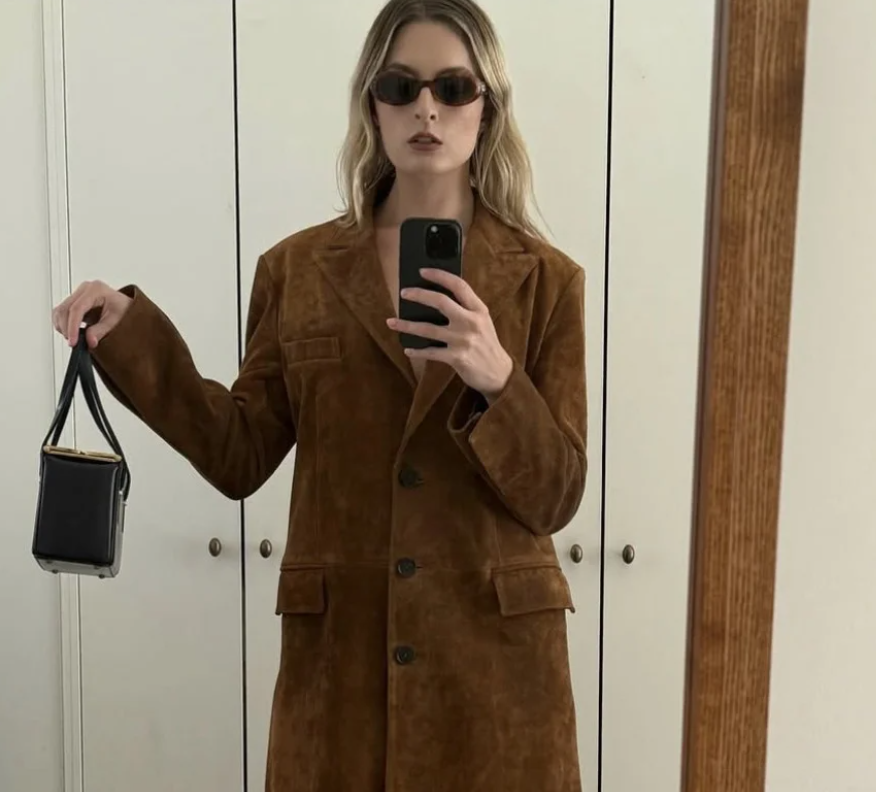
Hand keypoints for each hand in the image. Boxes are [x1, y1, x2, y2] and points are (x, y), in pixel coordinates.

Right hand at [52, 280, 132, 348]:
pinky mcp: (73, 301)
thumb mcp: (116, 321)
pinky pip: (60, 312)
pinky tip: (71, 332)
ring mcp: (78, 294)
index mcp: (96, 290)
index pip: (77, 308)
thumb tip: (89, 341)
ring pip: (60, 311)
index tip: (73, 341)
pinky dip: (62, 324)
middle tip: (74, 343)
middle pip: (65, 309)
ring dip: (63, 326)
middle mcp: (85, 289)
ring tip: (74, 338)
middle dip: (66, 328)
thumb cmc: (124, 310)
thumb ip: (100, 331)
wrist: (125, 307)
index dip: (72, 327)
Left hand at [386, 268, 512, 400]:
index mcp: (479, 310)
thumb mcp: (483, 321)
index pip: (458, 285)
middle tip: (404, 293)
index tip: (423, 271)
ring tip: (391, 322)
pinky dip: (416, 351)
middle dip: (419, 295)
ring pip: (427, 329)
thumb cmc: (486, 344)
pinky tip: (408, 349)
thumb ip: (466, 309)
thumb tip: (436, 298)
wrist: (498, 373)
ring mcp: (462, 340)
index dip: (439, 276)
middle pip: (440, 302)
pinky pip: (430, 352)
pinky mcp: (456, 358)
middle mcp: (471, 322)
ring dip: (406, 325)